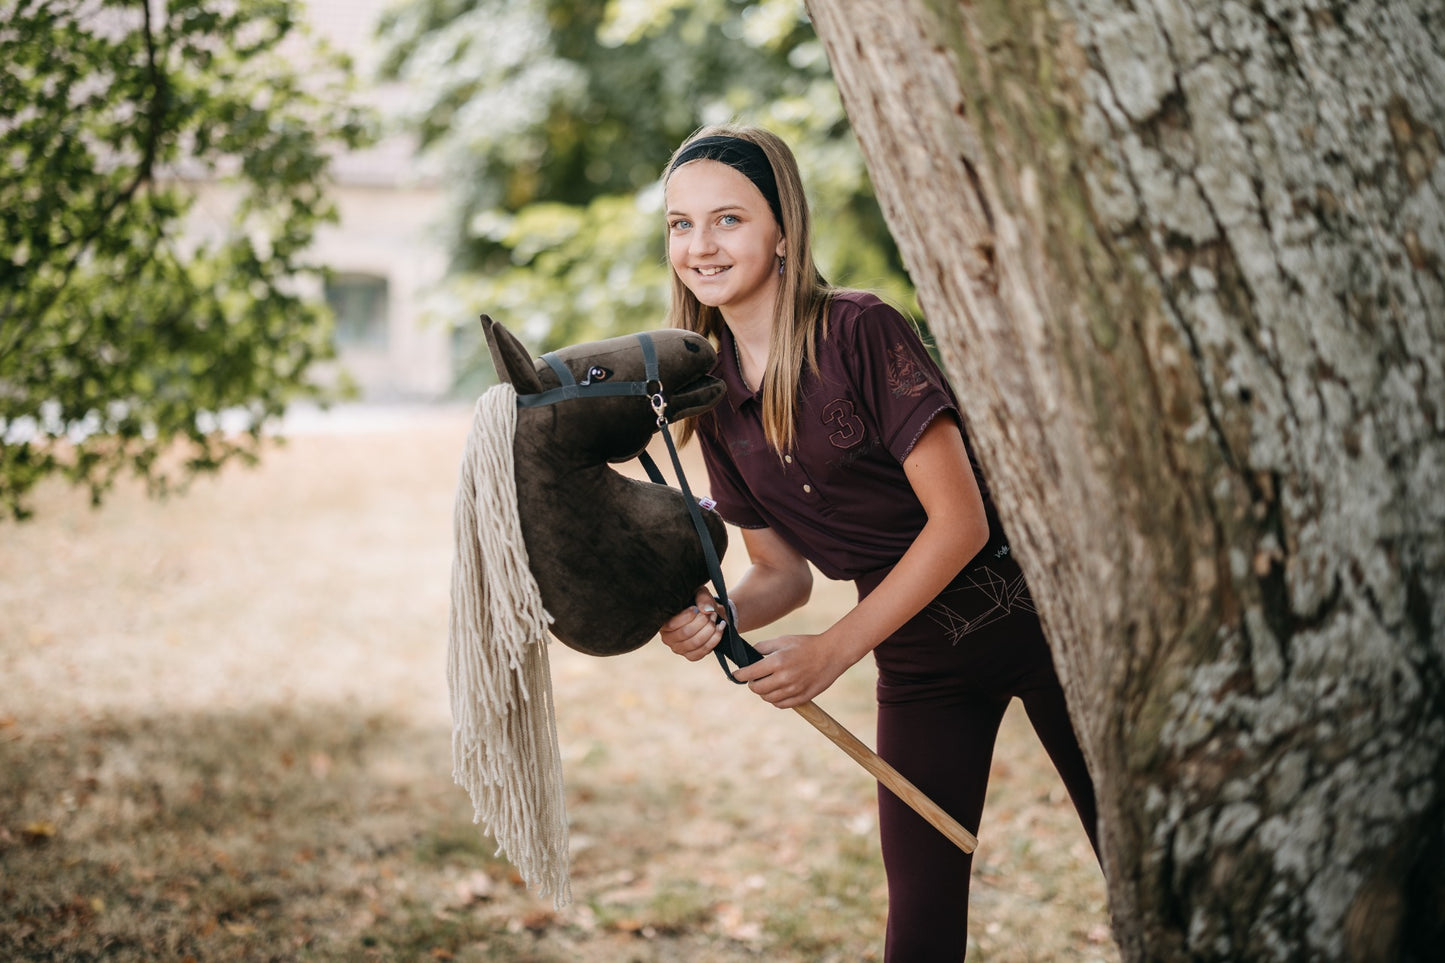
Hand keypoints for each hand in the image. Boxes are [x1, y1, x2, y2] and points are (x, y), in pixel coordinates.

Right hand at [659, 587, 724, 661]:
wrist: (707, 613)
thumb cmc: (698, 601)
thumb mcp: (699, 593)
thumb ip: (702, 598)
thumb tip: (707, 610)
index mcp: (663, 622)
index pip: (672, 624)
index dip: (687, 616)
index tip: (697, 608)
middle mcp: (667, 638)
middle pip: (685, 633)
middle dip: (702, 622)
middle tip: (711, 613)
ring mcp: (678, 649)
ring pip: (695, 643)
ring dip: (709, 630)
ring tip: (715, 618)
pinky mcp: (690, 656)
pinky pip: (702, 652)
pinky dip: (714, 640)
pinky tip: (719, 629)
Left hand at [731, 632, 851, 708]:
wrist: (831, 653)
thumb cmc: (806, 644)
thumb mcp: (783, 640)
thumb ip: (763, 647)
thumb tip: (747, 656)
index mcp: (777, 662)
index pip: (749, 674)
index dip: (739, 675)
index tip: (736, 675)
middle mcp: (784, 678)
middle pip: (757, 689)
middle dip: (752, 684)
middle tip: (754, 678)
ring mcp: (794, 689)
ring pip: (768, 698)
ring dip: (763, 692)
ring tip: (768, 683)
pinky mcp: (802, 697)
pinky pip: (781, 705)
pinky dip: (775, 699)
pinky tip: (778, 691)